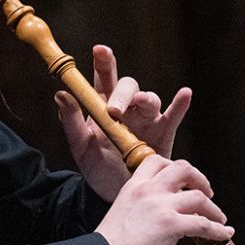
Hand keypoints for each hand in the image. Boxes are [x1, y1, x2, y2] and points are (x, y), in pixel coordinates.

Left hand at [57, 45, 191, 201]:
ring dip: (146, 99)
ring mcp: (147, 120)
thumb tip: (60, 94)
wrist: (115, 194)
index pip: (104, 78)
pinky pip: (173, 117)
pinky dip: (180, 105)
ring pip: (151, 99)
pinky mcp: (164, 134)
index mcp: (104, 106)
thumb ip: (71, 121)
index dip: (103, 62)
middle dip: (122, 93)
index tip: (100, 50)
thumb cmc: (96, 169)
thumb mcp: (81, 147)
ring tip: (142, 104)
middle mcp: (127, 108)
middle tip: (113, 110)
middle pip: (129, 87)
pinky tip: (184, 94)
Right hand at [94, 155, 232, 244]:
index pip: (157, 161)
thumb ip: (142, 206)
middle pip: (183, 169)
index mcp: (134, 186)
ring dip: (214, 209)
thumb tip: (163, 215)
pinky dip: (218, 229)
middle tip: (207, 192)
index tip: (183, 180)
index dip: (175, 168)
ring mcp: (161, 206)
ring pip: (199, 197)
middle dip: (200, 179)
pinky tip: (223, 234)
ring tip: (219, 219)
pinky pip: (203, 224)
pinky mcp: (171, 225)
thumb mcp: (122, 212)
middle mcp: (148, 190)